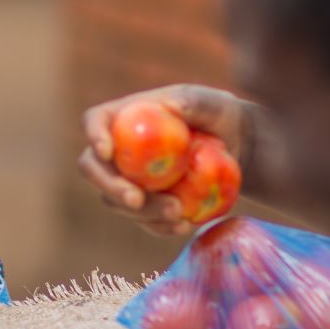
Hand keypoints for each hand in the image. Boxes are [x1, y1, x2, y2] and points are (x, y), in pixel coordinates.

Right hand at [79, 84, 259, 237]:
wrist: (237, 148)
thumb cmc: (219, 115)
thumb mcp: (213, 102)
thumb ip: (194, 102)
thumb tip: (172, 106)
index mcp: (124, 116)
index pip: (94, 121)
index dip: (94, 136)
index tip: (107, 153)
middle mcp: (119, 149)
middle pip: (92, 169)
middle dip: (110, 186)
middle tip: (136, 200)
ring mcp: (129, 179)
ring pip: (115, 201)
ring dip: (142, 212)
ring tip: (179, 213)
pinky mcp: (147, 204)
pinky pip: (143, 221)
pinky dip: (159, 226)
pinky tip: (184, 225)